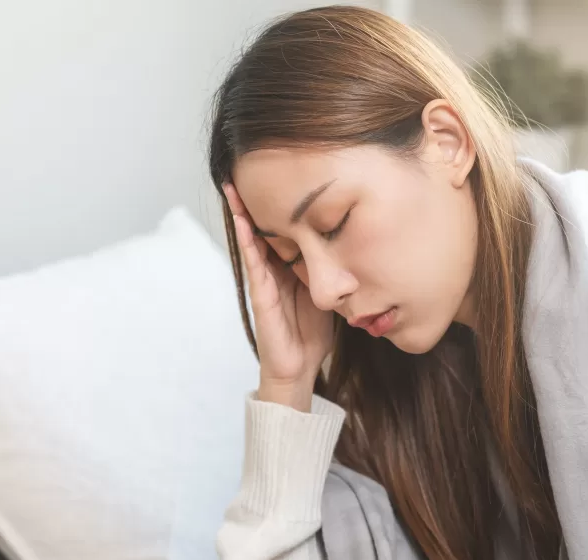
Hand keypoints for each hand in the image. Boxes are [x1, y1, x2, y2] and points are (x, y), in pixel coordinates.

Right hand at [222, 182, 333, 410]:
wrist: (302, 366)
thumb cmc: (315, 329)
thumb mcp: (331, 289)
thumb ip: (333, 267)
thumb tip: (355, 241)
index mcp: (292, 265)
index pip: (285, 227)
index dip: (282, 203)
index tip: (281, 172)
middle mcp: (275, 268)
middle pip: (265, 226)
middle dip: (256, 199)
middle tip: (247, 165)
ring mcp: (264, 280)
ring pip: (252, 239)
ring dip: (241, 212)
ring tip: (232, 184)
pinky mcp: (260, 295)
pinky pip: (252, 262)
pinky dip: (246, 240)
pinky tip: (241, 220)